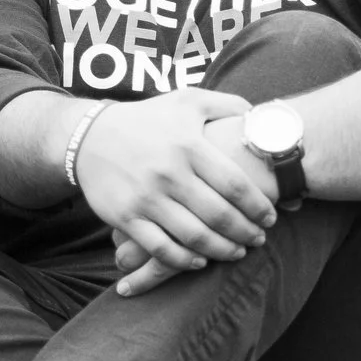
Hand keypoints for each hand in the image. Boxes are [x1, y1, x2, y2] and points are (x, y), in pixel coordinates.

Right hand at [71, 91, 275, 297]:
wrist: (89, 136)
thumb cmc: (147, 119)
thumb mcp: (187, 100)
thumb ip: (227, 104)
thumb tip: (262, 115)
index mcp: (189, 145)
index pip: (235, 185)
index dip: (259, 207)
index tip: (271, 217)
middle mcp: (169, 173)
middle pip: (220, 215)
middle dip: (246, 233)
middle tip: (259, 239)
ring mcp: (146, 198)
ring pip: (195, 237)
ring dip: (223, 250)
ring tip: (237, 252)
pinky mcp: (126, 217)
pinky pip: (161, 248)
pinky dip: (185, 261)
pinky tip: (200, 260)